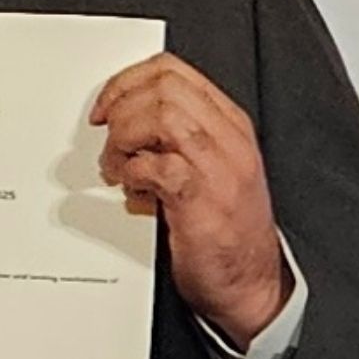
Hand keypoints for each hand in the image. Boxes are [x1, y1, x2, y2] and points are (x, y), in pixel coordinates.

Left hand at [88, 53, 292, 346]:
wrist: (252, 286)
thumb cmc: (227, 232)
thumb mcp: (210, 169)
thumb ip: (177, 139)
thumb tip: (124, 121)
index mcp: (230, 125)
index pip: (174, 72)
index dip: (128, 81)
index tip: (106, 105)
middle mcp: (228, 140)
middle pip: (164, 86)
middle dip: (122, 105)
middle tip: (107, 137)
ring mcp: (219, 168)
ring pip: (161, 116)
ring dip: (124, 138)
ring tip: (118, 166)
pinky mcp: (202, 200)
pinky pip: (155, 165)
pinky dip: (132, 173)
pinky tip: (133, 191)